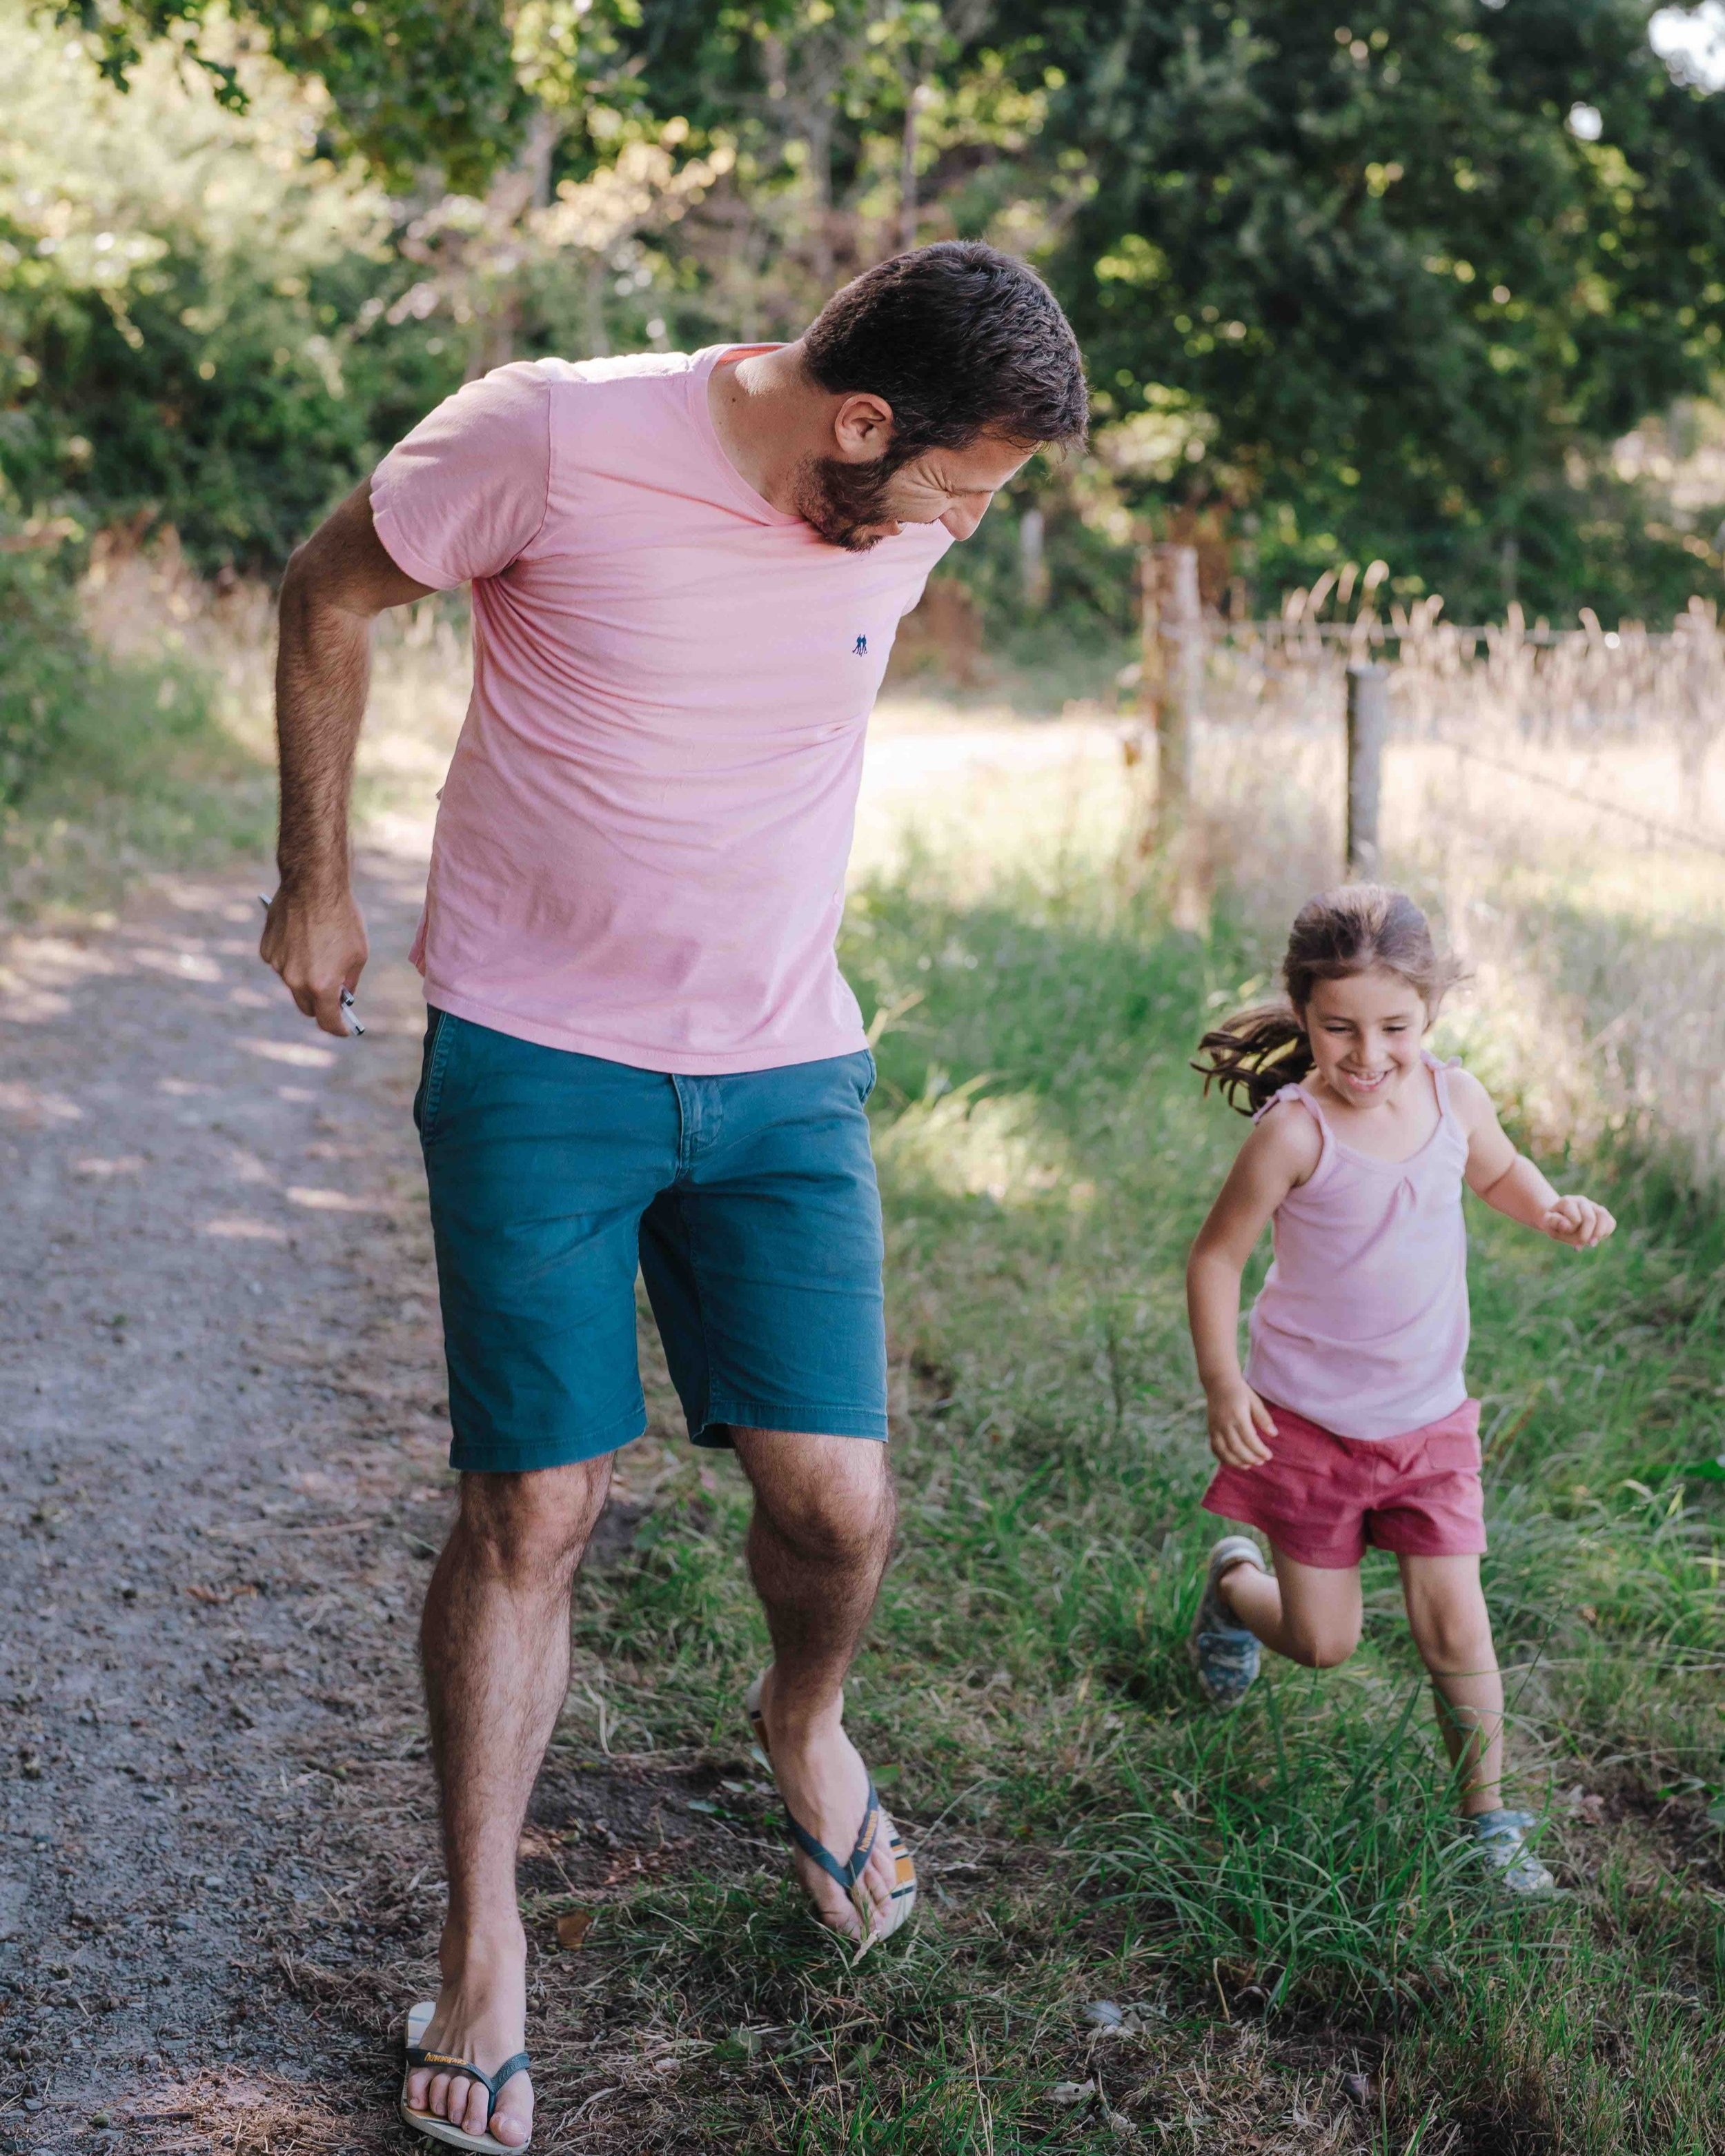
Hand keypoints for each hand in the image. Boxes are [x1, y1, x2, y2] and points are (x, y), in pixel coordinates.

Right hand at [260, 884, 367, 1035]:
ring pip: (293, 984)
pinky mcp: (266, 949)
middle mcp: (295, 980)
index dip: (339, 1028)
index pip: (328, 1021)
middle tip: (334, 997)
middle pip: (307, 1007)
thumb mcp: (358, 954)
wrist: (313, 884)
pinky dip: (292, 959)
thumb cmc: (342, 917)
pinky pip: (281, 963)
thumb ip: (349, 981)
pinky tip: (302, 940)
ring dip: (305, 979)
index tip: (345, 1029)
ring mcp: (277, 965)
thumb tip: (343, 995)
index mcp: (322, 985)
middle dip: (321, 1006)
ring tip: (319, 955)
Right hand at [1206, 1381, 1275, 1468]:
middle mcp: (1224, 1423)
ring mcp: (1215, 1427)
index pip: (1249, 1439)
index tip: (1268, 1456)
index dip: (1259, 1450)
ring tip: (1249, 1465)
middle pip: (1237, 1448)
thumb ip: (1263, 1418)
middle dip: (1250, 1458)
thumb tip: (1274, 1434)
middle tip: (1261, 1462)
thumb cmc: (1240, 1391)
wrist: (1218, 1382)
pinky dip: (1223, 1458)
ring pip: (1224, 1451)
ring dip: (1237, 1462)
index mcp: (1237, 1415)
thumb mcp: (1254, 1401)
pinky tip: (1234, 1461)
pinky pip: (1215, 1448)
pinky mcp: (1210, 1430)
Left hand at [1542, 1194, 1615, 1248]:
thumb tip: (1567, 1225)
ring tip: (1592, 1244)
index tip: (1564, 1233)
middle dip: (1586, 1234)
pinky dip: (1605, 1232)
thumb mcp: (1547, 1223)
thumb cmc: (1554, 1222)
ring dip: (1599, 1233)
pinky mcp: (1602, 1214)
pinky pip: (1611, 1222)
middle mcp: (1581, 1201)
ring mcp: (1593, 1206)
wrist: (1560, 1219)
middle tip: (1581, 1244)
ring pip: (1603, 1217)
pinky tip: (1596, 1238)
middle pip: (1590, 1218)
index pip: (1575, 1218)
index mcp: (1567, 1201)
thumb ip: (1554, 1222)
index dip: (1571, 1229)